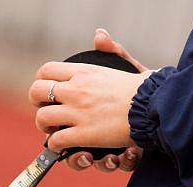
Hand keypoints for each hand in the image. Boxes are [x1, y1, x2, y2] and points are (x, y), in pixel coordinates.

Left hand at [29, 29, 150, 172]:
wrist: (155, 107)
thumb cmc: (146, 89)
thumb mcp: (129, 63)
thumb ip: (112, 50)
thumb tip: (99, 34)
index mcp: (84, 72)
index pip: (47, 71)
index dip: (42, 82)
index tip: (49, 91)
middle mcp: (77, 90)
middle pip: (36, 92)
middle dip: (37, 103)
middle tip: (47, 111)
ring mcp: (79, 112)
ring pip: (42, 118)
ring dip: (45, 127)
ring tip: (53, 131)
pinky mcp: (85, 134)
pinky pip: (57, 140)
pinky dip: (56, 145)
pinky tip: (63, 146)